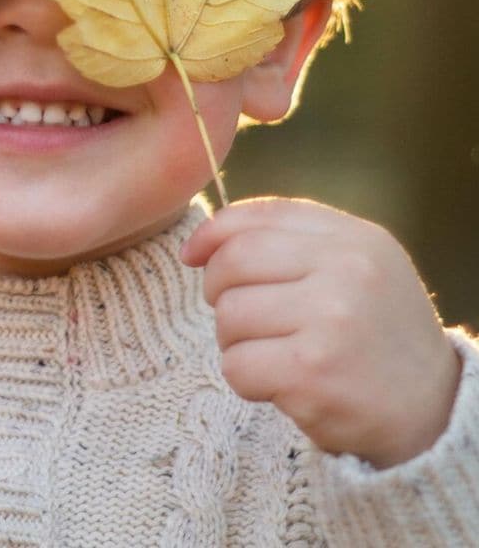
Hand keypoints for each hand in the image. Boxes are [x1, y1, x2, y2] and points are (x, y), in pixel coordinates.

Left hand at [180, 197, 461, 468]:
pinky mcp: (312, 374)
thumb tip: (198, 242)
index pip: (257, 217)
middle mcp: (346, 272)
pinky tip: (280, 383)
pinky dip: (246, 378)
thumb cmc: (375, 330)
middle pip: (232, 263)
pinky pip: (237, 365)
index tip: (193, 255)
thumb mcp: (352, 264)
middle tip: (241, 316)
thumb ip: (286, 238)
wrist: (433, 410)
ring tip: (272, 353)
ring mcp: (330, 322)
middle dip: (219, 291)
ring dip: (235, 341)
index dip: (212, 234)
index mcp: (354, 239)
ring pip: (229, 316)